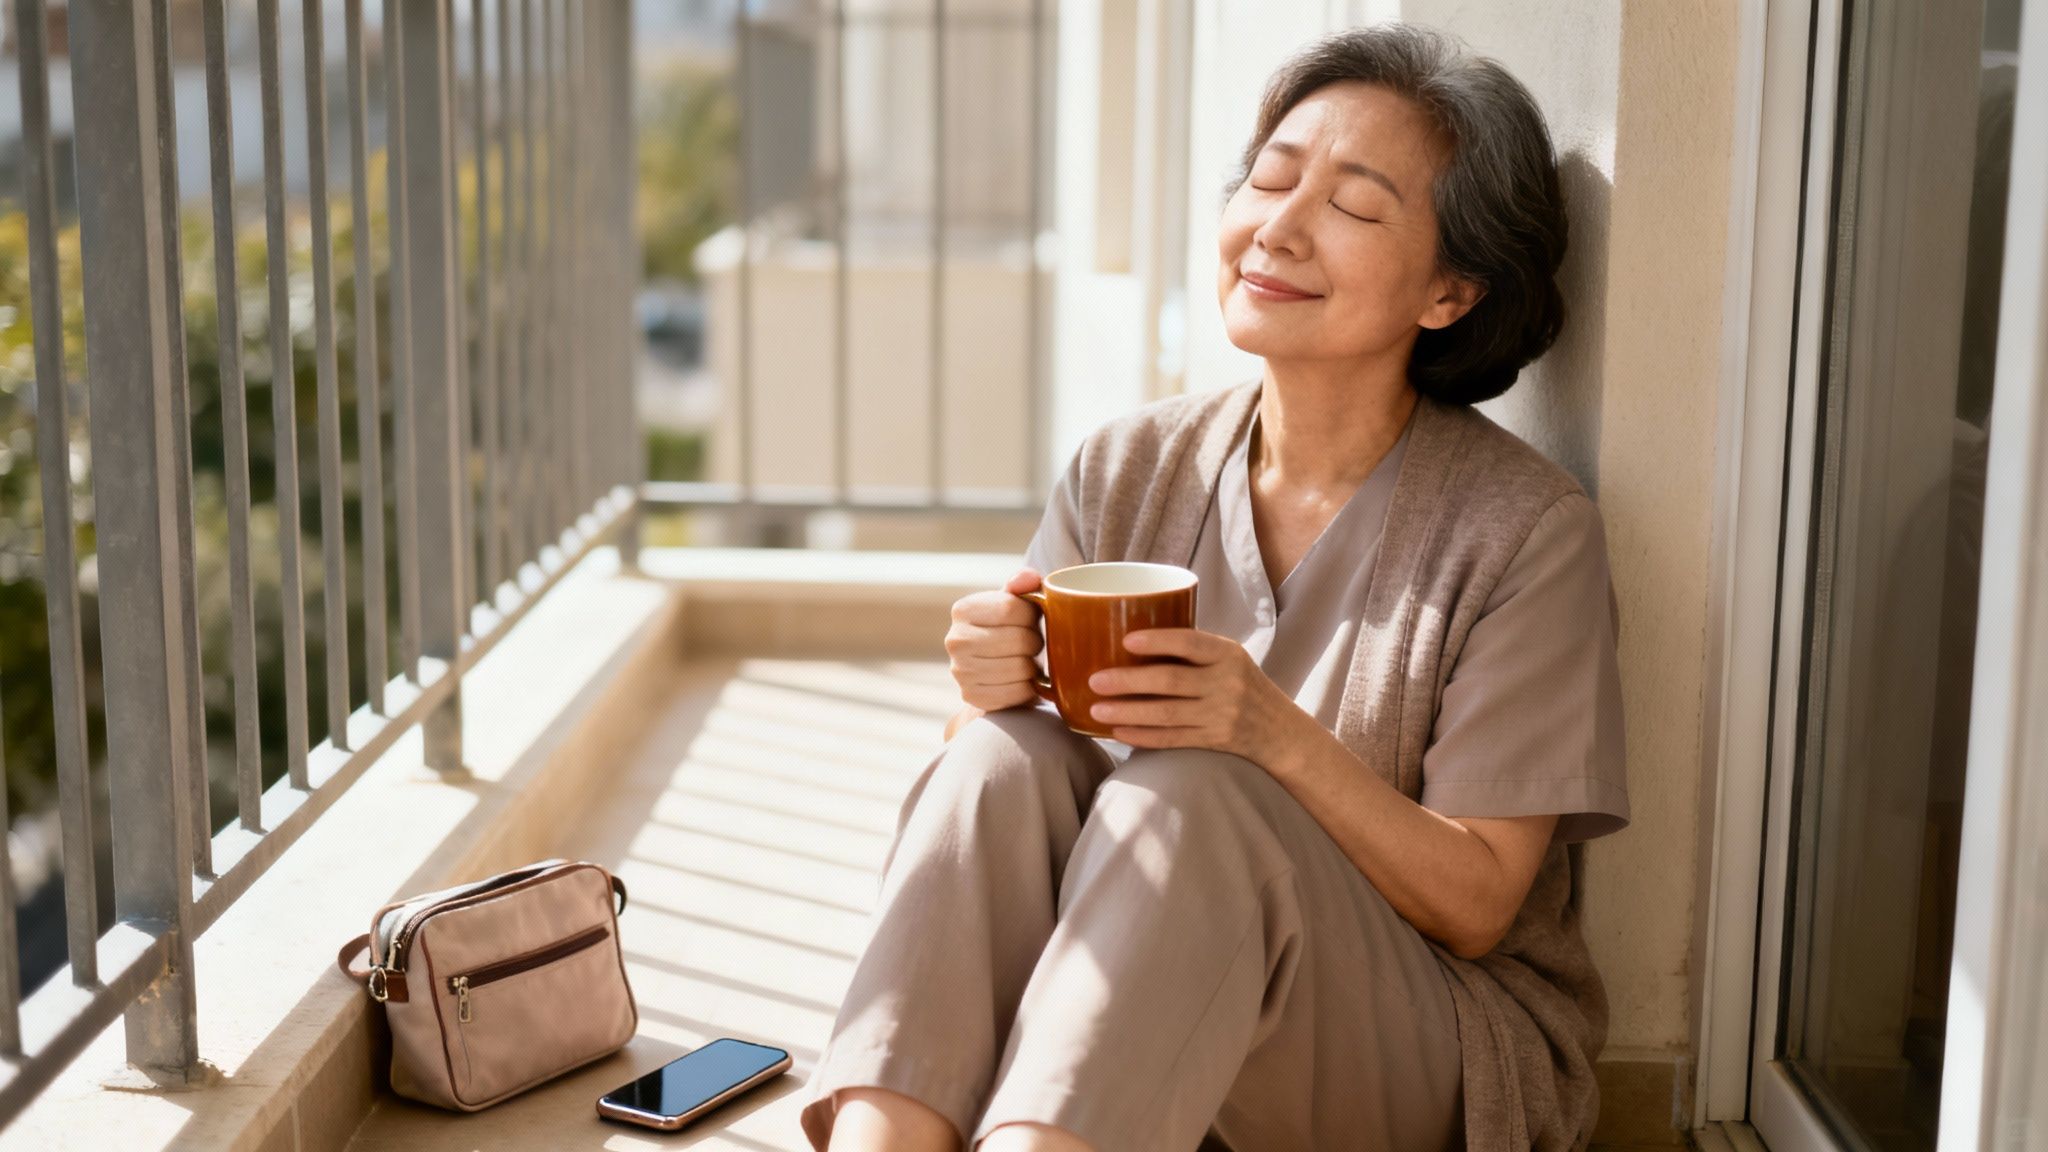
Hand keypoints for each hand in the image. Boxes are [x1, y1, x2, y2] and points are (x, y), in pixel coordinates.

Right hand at [944, 568, 1048, 712]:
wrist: (995, 670)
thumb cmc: (1011, 629)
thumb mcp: (1017, 601)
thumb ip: (1025, 584)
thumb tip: (1028, 579)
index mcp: (962, 609)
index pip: (1010, 608)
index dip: (1032, 615)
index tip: (1031, 620)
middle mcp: (954, 640)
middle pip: (1018, 640)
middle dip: (1035, 642)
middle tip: (1032, 644)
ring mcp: (960, 671)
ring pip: (1020, 668)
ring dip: (1033, 666)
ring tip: (1026, 660)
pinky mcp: (972, 696)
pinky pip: (1016, 693)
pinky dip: (1028, 689)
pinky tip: (1021, 681)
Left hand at [1085, 628, 1300, 761]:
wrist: (1279, 729)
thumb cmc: (1242, 684)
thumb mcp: (1229, 658)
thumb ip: (1193, 650)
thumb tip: (1128, 639)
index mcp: (1228, 654)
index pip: (1191, 643)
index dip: (1158, 640)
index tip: (1126, 640)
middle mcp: (1227, 684)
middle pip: (1171, 681)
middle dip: (1128, 681)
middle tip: (1095, 680)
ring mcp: (1221, 715)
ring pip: (1166, 714)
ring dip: (1128, 711)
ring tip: (1096, 709)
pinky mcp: (1214, 741)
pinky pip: (1173, 739)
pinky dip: (1143, 736)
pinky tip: (1118, 732)